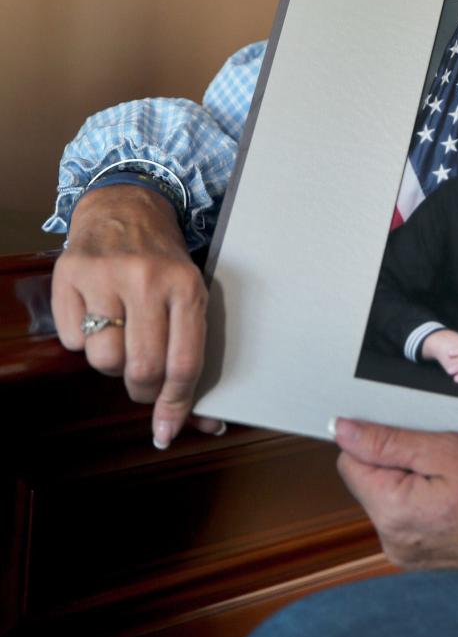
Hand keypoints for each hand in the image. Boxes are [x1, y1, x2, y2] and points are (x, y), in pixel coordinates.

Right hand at [51, 184, 216, 448]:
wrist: (127, 205)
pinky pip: (72, 340)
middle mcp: (147, 280)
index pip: (183, 364)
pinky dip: (83, 339)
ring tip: (120, 335)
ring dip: (111, 362)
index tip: (166, 431)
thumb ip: (194, 354)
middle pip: (141, 369)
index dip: (175, 407)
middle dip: (142, 390)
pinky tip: (97, 312)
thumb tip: (208, 425)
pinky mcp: (69, 275)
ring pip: (102, 360)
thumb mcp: (191, 294)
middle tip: (142, 382)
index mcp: (186, 287)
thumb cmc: (165, 260)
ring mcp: (105, 276)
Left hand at [335, 418, 457, 571]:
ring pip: (389, 495)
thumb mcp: (446, 449)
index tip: (406, 429)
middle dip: (396, 458)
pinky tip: (456, 492)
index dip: (372, 437)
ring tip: (454, 474)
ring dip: (410, 476)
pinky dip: (423, 495)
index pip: (350, 462)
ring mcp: (408, 554)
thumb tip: (341, 429)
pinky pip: (407, 513)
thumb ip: (388, 440)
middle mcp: (393, 541)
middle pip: (369, 480)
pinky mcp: (423, 556)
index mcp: (393, 514)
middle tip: (441, 452)